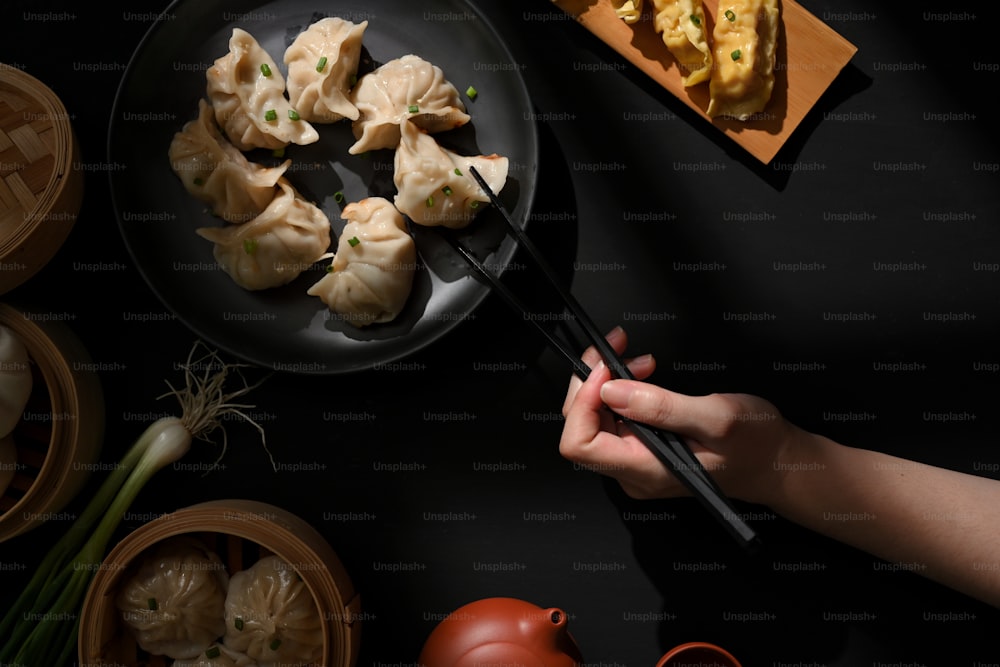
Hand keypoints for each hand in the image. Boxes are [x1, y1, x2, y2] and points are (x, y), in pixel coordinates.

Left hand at [559, 328, 807, 505]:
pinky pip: (612, 419)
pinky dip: (619, 390)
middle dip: (592, 381)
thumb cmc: (756, 444)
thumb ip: (661, 407)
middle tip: (618, 349)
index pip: (580, 444)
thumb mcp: (717, 417)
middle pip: (580, 427)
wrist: (776, 462)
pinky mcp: (640, 450)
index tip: (607, 368)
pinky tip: (641, 374)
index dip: (584, 400)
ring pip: (593, 420)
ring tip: (640, 360)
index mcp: (645, 471)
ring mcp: (634, 463)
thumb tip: (611, 390)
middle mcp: (632, 473)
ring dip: (606, 381)